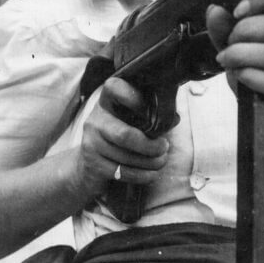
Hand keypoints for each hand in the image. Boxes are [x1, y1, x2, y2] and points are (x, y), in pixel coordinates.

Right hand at [77, 77, 169, 197]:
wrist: (89, 165)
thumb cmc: (119, 136)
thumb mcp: (132, 121)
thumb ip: (152, 116)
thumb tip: (174, 118)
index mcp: (107, 101)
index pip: (114, 87)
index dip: (134, 96)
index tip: (151, 111)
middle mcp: (96, 119)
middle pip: (125, 135)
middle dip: (151, 146)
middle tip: (165, 147)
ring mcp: (91, 142)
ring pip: (126, 156)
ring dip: (151, 162)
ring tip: (161, 161)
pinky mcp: (92, 164)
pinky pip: (122, 172)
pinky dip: (142, 176)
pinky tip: (152, 174)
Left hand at [206, 0, 263, 145]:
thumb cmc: (257, 74)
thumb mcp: (237, 47)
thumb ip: (225, 29)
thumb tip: (214, 10)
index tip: (237, 10)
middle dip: (249, 29)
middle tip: (229, 42)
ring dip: (244, 54)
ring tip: (227, 60)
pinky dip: (251, 76)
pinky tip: (239, 75)